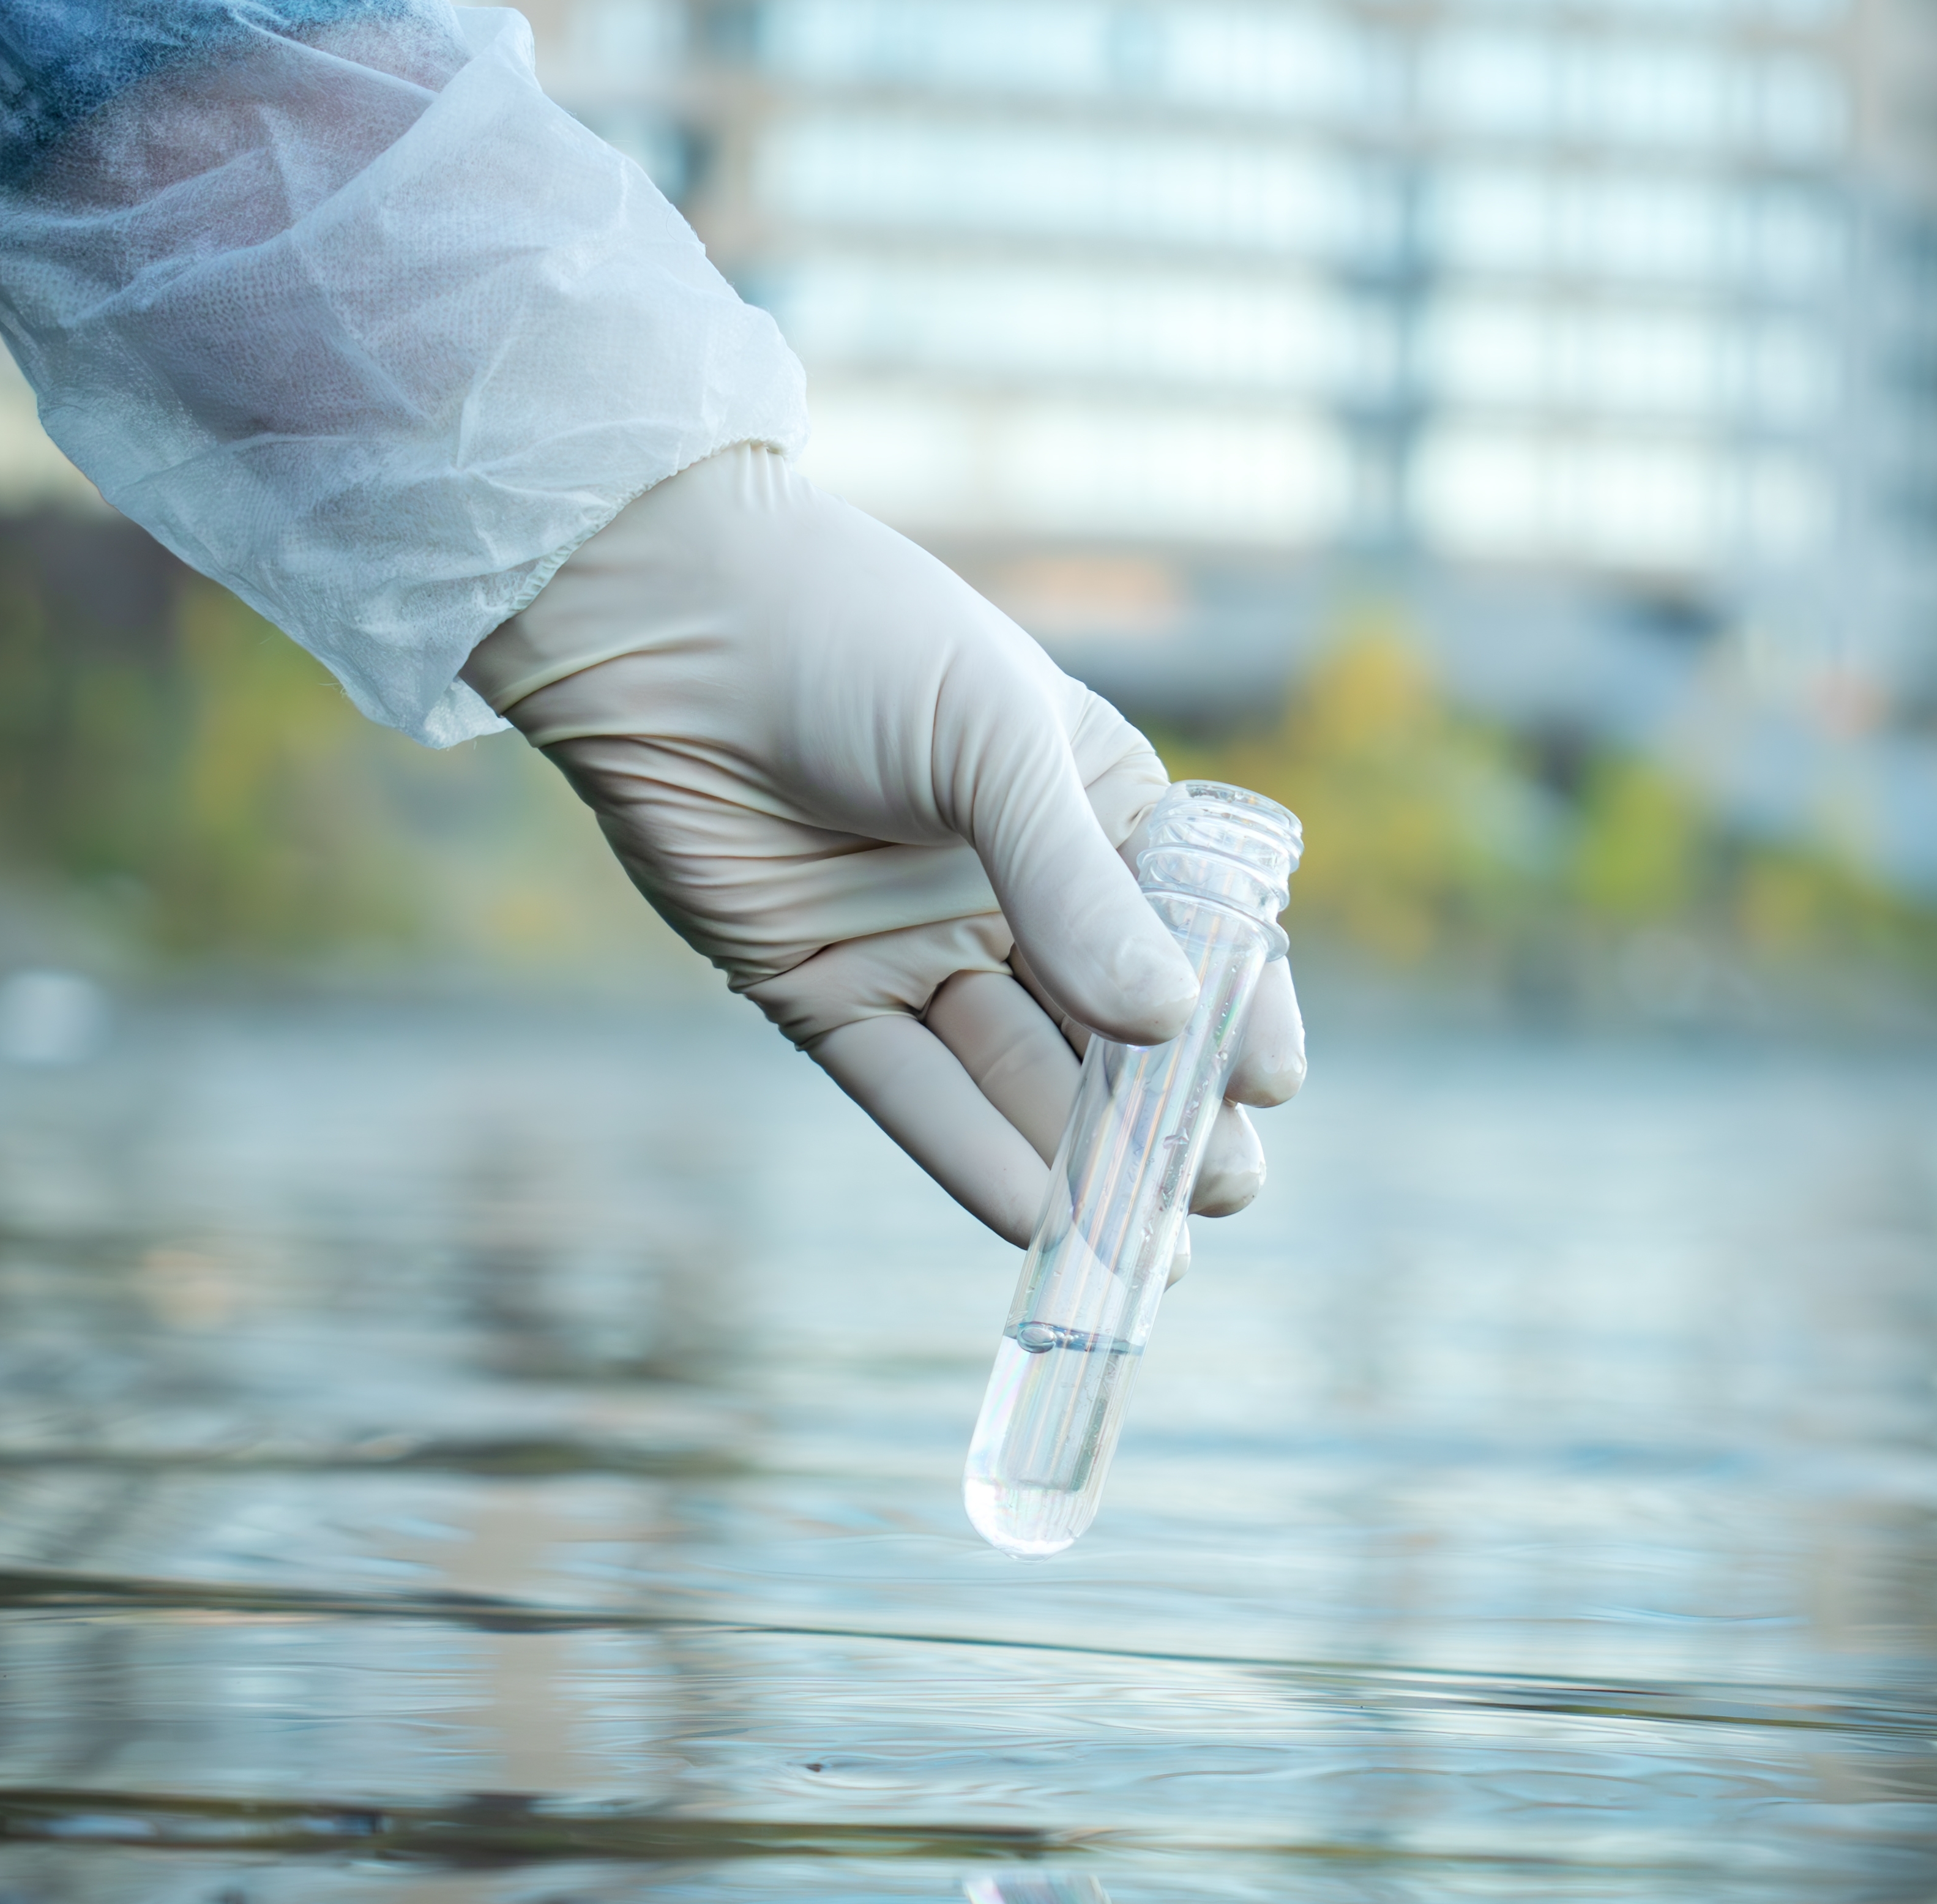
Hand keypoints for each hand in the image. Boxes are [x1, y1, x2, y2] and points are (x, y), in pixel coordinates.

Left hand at [462, 446, 1305, 1248]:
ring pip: (1017, 1076)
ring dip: (1079, 1163)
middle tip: (1221, 1188)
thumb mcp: (992, 740)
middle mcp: (1016, 890)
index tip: (1268, 1082)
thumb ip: (1072, 883)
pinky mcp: (826, 993)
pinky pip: (913, 1090)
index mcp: (1091, 807)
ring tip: (1146, 1247)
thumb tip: (1167, 1020)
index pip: (1191, 932)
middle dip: (1169, 1115)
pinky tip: (1030, 1218)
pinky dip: (970, 1154)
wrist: (668, 623)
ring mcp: (920, 946)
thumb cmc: (853, 638)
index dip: (1237, 1009)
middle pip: (1109, 1028)